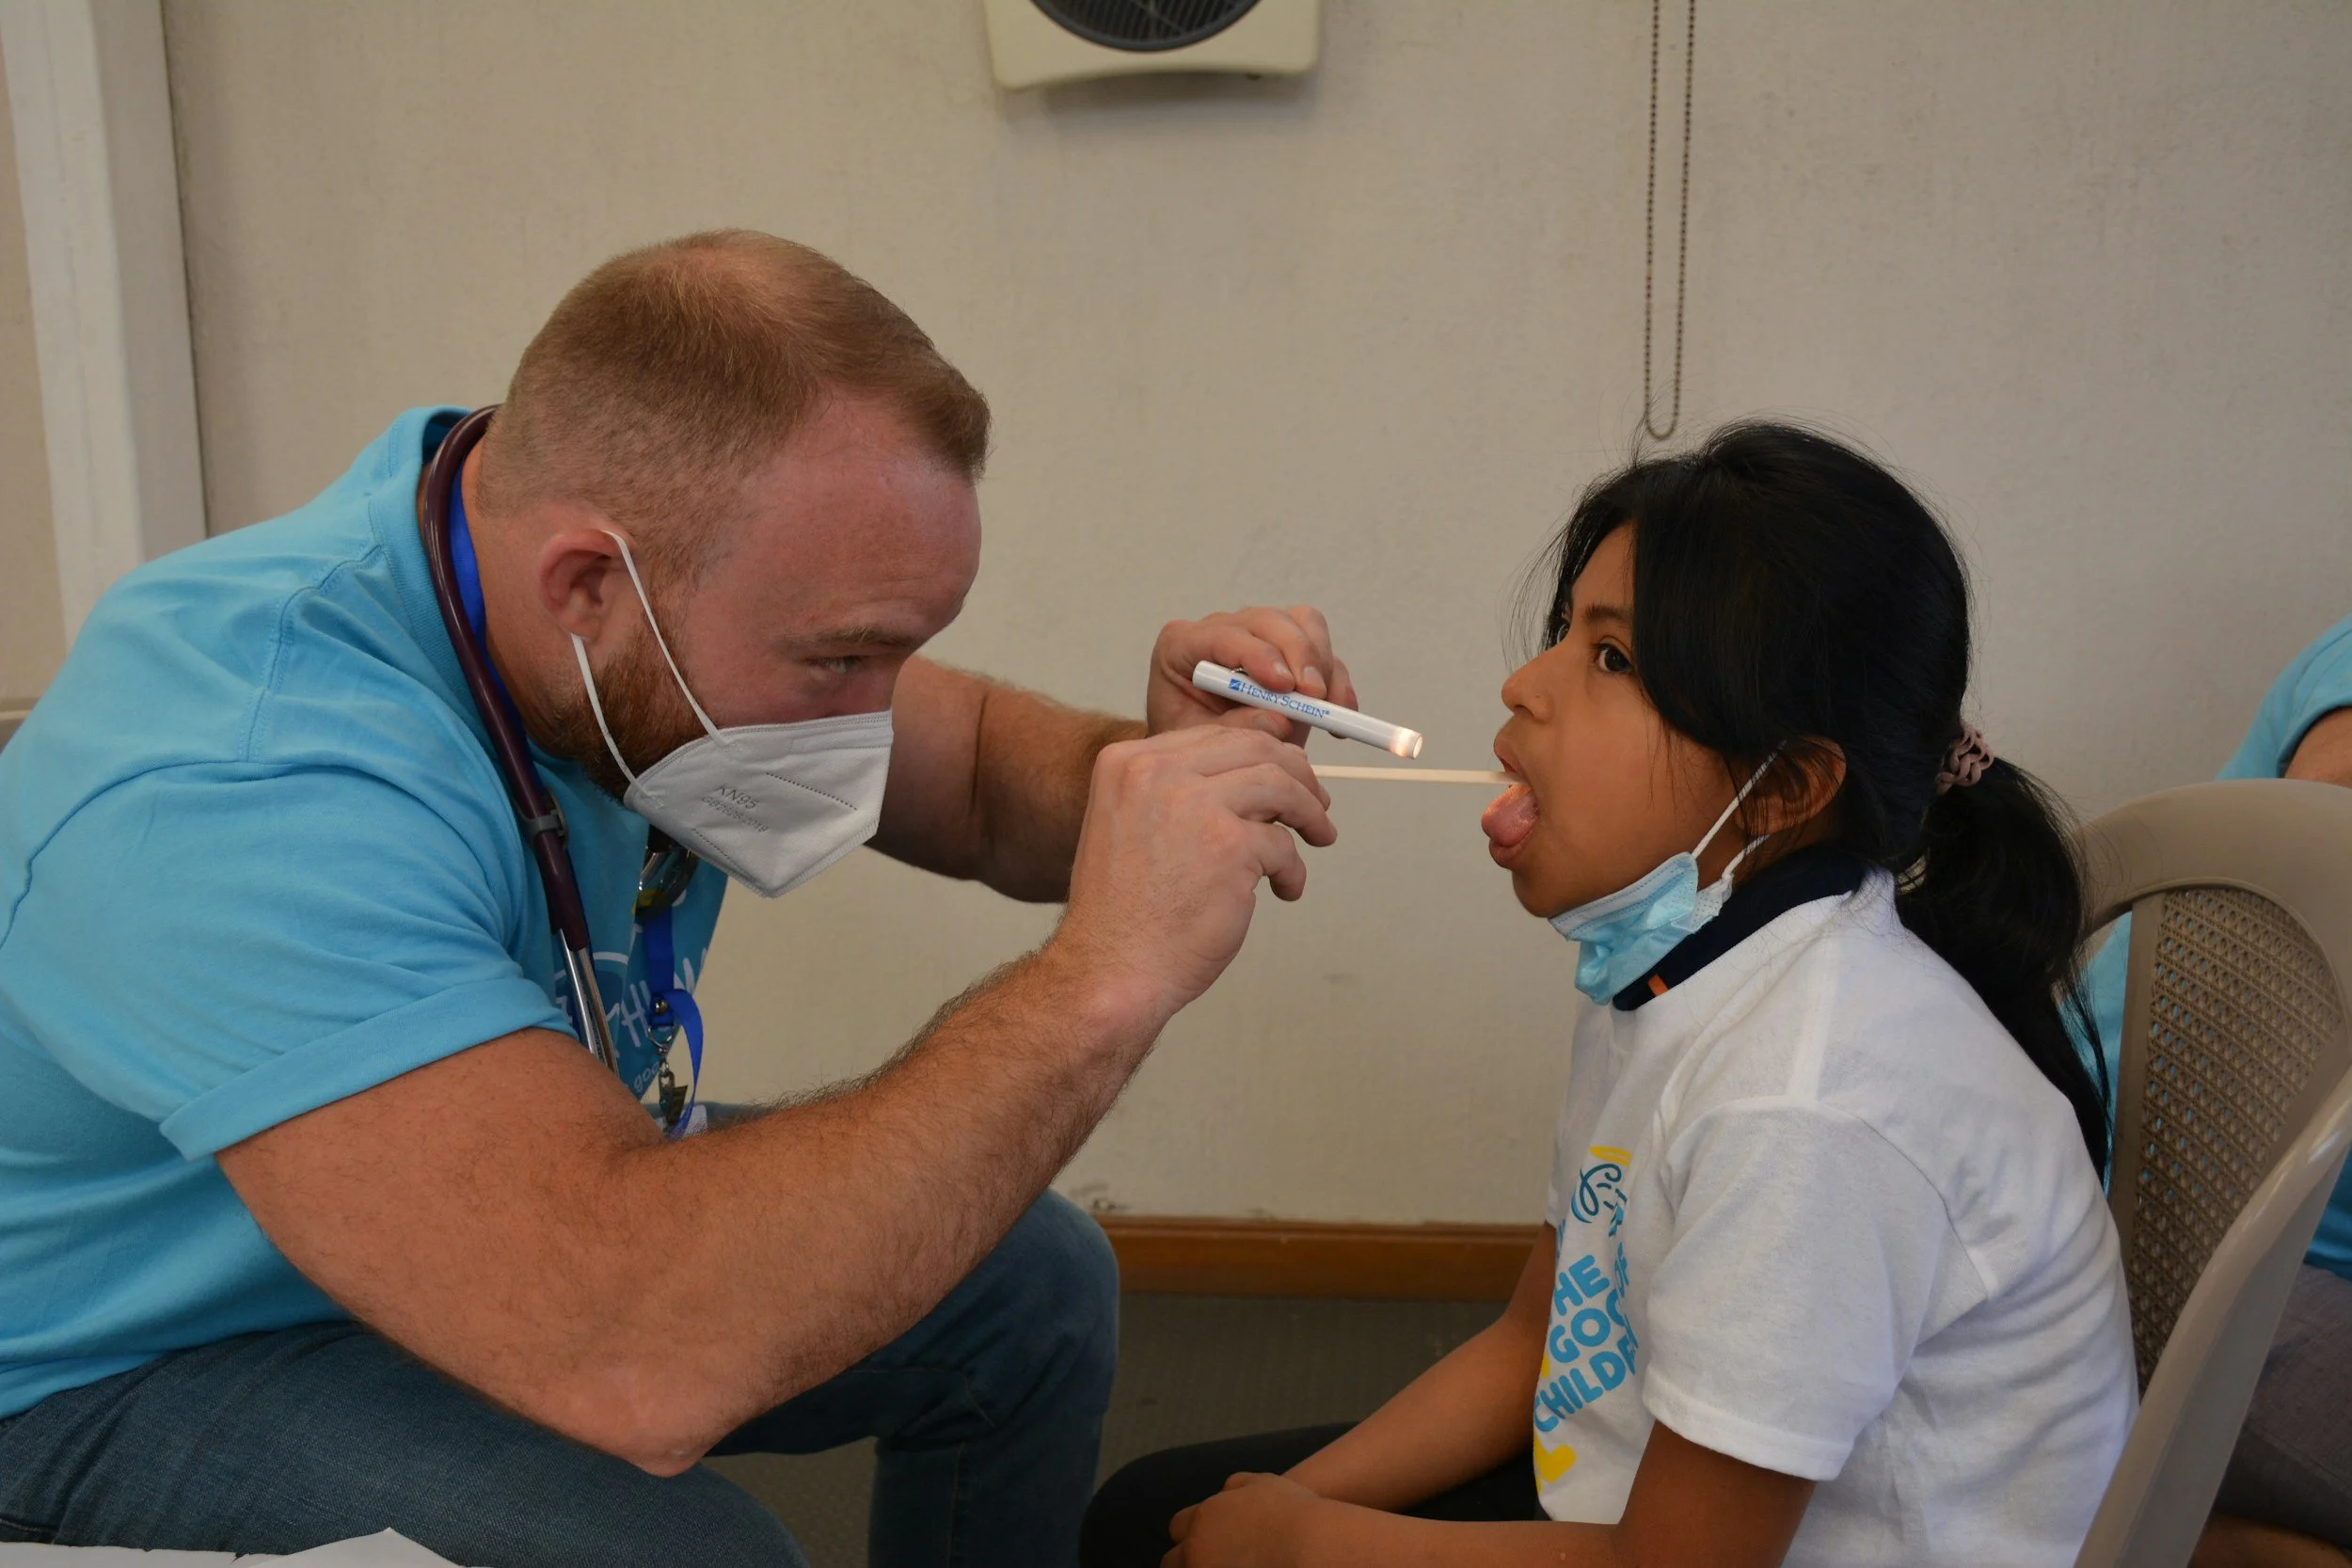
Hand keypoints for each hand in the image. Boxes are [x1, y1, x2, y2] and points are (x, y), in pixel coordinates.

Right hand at [1051, 727, 1335, 1022]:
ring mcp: (1195, 806)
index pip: (1216, 735)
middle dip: (1297, 775)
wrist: (1112, 969)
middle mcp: (1158, 773)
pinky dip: (1292, 870)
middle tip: (1316, 805)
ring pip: (1280, 785)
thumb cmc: (1126, 913)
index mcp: (1129, 763)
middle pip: (1255, 749)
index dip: (1262, 753)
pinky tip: (1283, 889)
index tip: (1286, 775)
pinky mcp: (1229, 845)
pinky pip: (1284, 845)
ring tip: (1318, 838)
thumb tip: (1253, 777)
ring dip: (1310, 813)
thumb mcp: (1134, 825)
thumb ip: (1179, 793)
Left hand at [1148, 607, 1358, 741]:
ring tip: (1329, 709)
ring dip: (1322, 665)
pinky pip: (1323, 651)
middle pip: (1269, 621)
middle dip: (1299, 656)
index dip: (1259, 656)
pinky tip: (1340, 713)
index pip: (1224, 636)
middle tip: (1314, 698)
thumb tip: (1281, 720)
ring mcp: (1257, 636)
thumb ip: (1234, 729)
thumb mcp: (1200, 742)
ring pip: (1302, 624)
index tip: (1284, 686)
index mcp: (1182, 645)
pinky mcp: (1288, 650)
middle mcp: (1221, 630)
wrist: (1199, 753)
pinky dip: (1337, 681)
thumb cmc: (1188, 741)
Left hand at [1166, 1472, 1324, 1567]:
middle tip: (1213, 1562)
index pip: (1178, 1527)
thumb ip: (1238, 1485)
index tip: (1208, 1542)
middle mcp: (1197, 1550)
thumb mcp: (1264, 1484)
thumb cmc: (1293, 1513)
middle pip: (1173, 1561)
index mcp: (1204, 1518)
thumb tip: (1224, 1490)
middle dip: (1189, 1560)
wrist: (1312, 1549)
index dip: (1192, 1535)